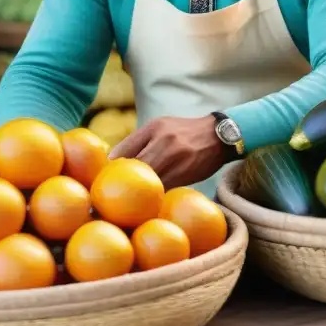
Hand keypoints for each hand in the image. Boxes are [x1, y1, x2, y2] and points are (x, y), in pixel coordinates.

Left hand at [109, 115, 226, 189]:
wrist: (219, 136)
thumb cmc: (184, 132)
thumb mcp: (160, 126)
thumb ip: (138, 140)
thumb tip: (112, 160)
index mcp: (154, 128)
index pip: (123, 150)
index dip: (111, 167)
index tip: (106, 177)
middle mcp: (163, 141)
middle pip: (134, 167)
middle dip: (123, 180)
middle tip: (113, 192)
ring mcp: (175, 158)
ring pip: (149, 180)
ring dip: (139, 190)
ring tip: (129, 199)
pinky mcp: (185, 174)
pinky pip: (164, 188)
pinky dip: (155, 194)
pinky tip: (150, 199)